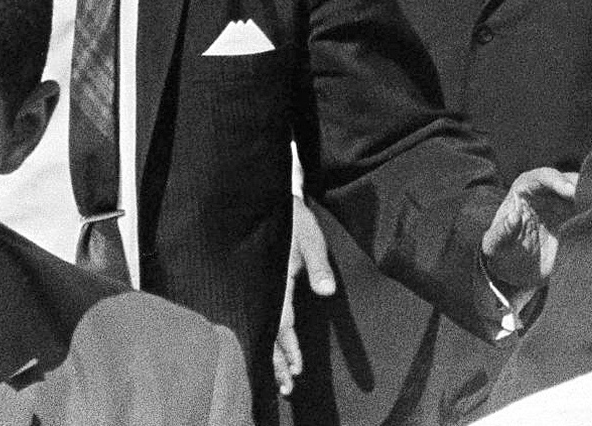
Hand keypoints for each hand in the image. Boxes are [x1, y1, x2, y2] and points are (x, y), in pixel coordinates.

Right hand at [271, 197, 334, 395]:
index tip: (297, 369)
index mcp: (277, 281)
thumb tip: (327, 292)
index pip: (281, 323)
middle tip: (288, 388)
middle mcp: (267, 289)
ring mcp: (265, 289)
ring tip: (284, 380)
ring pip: (266, 329)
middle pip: (270, 334)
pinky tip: (275, 352)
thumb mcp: (311, 240)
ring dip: (274, 355)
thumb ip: (319, 267)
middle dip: (278, 362)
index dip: (288, 348)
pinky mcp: (266, 287)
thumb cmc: (297, 221)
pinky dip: (271, 339)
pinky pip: (266, 318)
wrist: (278, 203)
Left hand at [483, 166, 584, 297]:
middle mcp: (550, 191)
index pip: (543, 177)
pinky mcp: (581, 218)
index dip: (557, 180)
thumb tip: (513, 216)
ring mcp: (568, 204)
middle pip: (571, 180)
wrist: (519, 273)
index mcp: (526, 189)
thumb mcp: (494, 246)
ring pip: (588, 193)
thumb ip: (500, 232)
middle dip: (586, 187)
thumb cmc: (503, 253)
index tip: (570, 192)